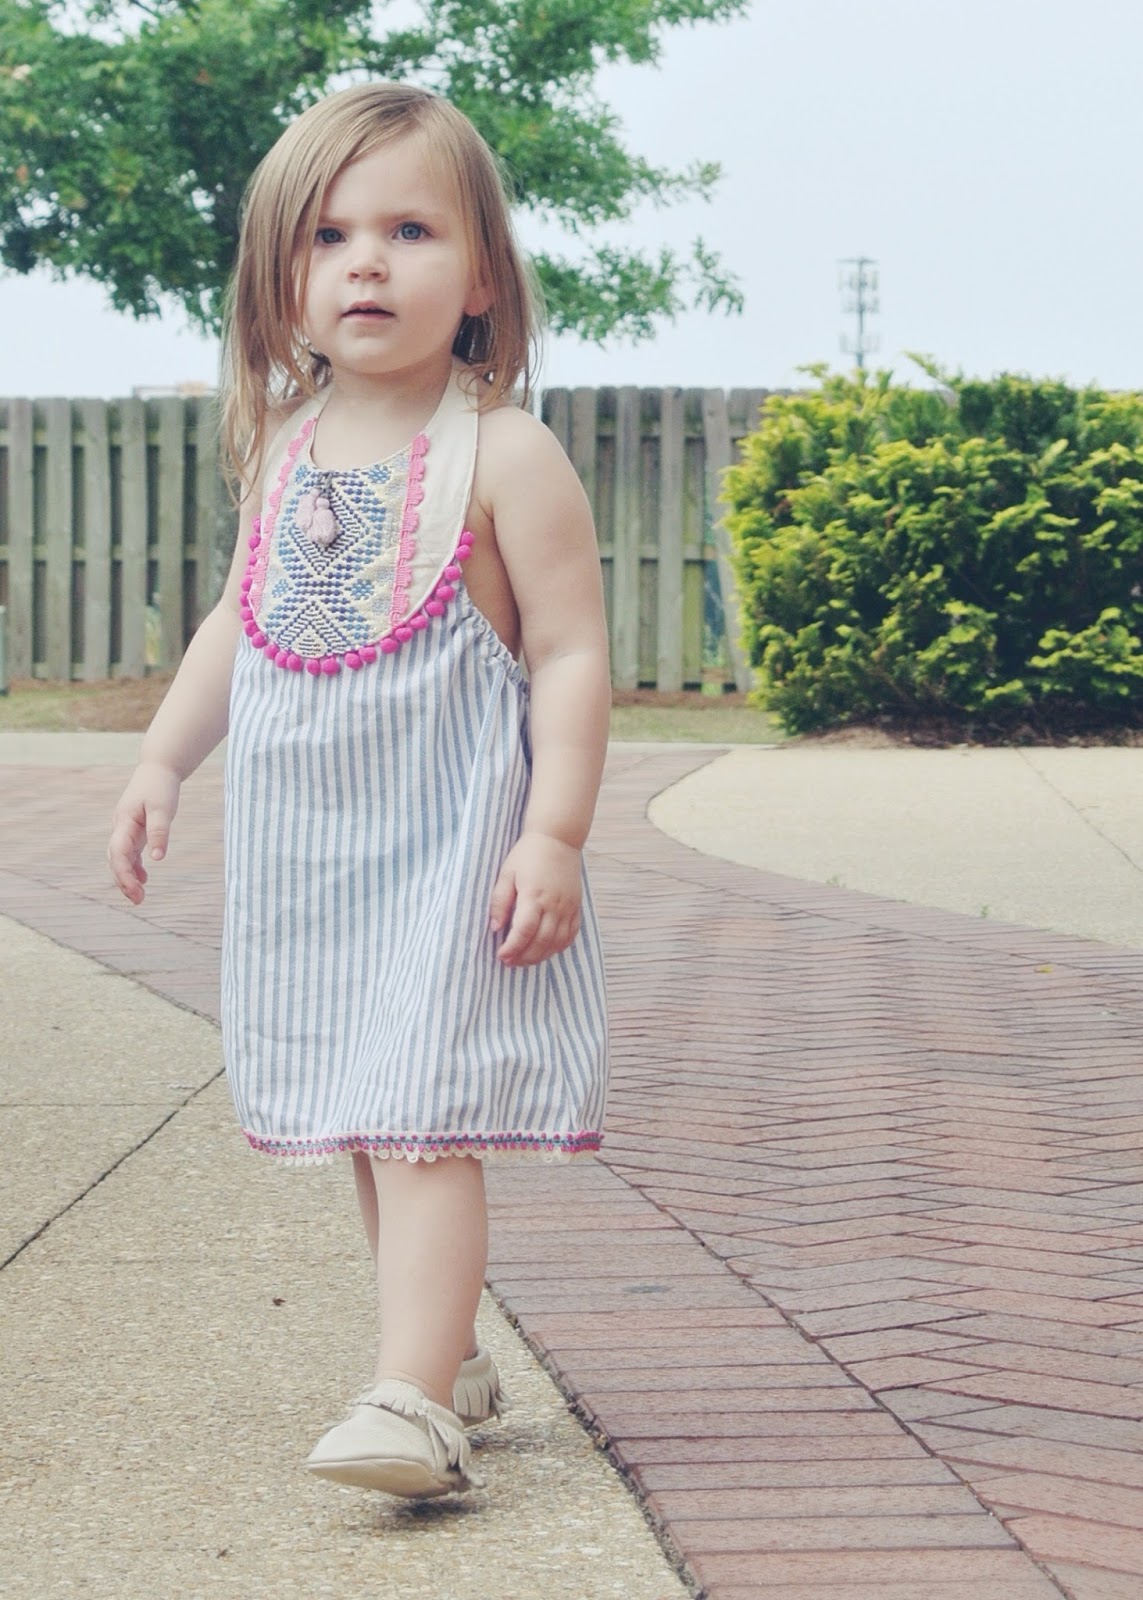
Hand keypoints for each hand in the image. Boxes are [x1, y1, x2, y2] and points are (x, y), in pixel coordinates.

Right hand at [108, 761, 181, 904]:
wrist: (158, 769)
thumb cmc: (161, 786)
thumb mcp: (163, 808)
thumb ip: (159, 832)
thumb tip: (157, 859)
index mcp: (124, 821)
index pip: (118, 852)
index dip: (124, 873)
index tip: (135, 889)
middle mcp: (121, 827)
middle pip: (115, 859)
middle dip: (123, 881)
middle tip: (139, 900)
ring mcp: (126, 830)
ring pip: (120, 858)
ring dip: (127, 877)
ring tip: (139, 897)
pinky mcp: (134, 830)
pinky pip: (129, 853)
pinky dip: (134, 867)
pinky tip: (144, 879)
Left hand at [489, 833, 582, 966]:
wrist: (558, 838)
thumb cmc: (528, 854)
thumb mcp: (507, 873)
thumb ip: (500, 901)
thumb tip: (494, 927)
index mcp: (534, 895)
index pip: (523, 931)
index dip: (512, 947)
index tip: (501, 955)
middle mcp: (554, 904)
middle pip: (541, 942)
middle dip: (524, 957)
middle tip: (509, 962)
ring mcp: (568, 907)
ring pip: (557, 943)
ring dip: (540, 956)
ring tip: (525, 960)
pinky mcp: (576, 907)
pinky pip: (571, 935)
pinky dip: (558, 947)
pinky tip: (546, 950)